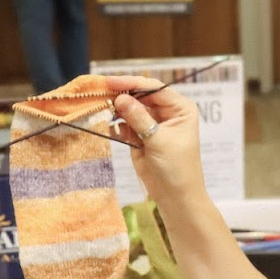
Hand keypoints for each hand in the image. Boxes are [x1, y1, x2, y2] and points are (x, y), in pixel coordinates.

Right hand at [106, 75, 205, 202]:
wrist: (176, 196)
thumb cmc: (176, 168)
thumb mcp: (158, 140)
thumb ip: (139, 118)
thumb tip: (120, 98)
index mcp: (181, 108)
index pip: (154, 88)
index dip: (132, 83)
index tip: (110, 82)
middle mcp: (168, 112)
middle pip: (141, 95)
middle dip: (121, 94)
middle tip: (99, 92)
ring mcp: (153, 123)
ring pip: (131, 109)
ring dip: (116, 108)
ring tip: (100, 107)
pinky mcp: (140, 136)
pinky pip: (125, 124)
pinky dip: (116, 124)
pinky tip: (109, 125)